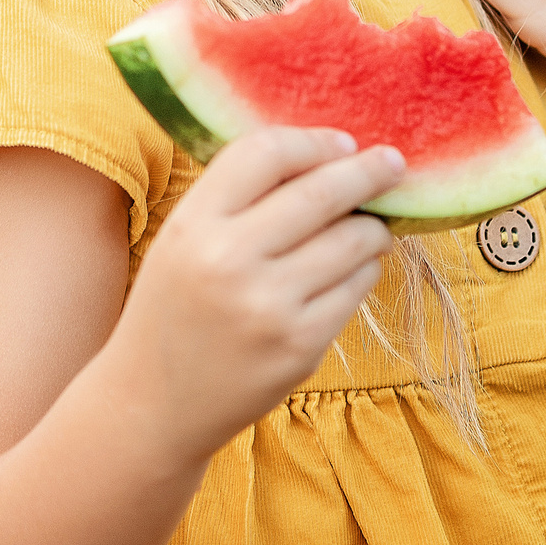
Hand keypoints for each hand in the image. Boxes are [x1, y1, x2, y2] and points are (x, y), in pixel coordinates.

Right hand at [99, 128, 404, 465]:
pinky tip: (353, 269)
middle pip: (322, 192)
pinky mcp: (301, 345)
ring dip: (372, 227)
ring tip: (371, 227)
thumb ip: (237, 198)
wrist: (153, 402)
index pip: (266, 153)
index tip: (342, 142)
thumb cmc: (174, 308)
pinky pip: (356, 287)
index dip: (312, 142)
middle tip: (392, 163)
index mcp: (193, 223)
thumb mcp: (182, 240)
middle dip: (367, 172)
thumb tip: (325, 158)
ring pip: (352, 240)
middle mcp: (230, 260)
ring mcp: (269, 305)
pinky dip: (364, 270)